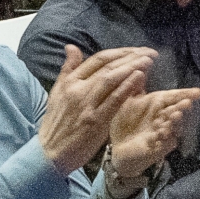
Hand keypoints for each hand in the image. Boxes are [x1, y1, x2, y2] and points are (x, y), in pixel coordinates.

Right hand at [36, 45, 158, 172]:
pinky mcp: (95, 121)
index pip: (98, 59)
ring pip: (111, 79)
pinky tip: (139, 77)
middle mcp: (78, 89)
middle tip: (149, 52)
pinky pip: (114, 100)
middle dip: (131, 56)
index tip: (136, 50)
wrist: (50, 152)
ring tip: (148, 60)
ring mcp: (87, 105)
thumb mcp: (57, 92)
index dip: (120, 52)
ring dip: (132, 67)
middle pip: (108, 66)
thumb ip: (67, 69)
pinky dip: (127, 87)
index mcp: (70, 81)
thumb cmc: (57, 122)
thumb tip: (71, 47)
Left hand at [108, 85, 198, 188]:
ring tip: (175, 115)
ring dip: (174, 122)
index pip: (173, 97)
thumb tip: (141, 64)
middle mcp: (162, 118)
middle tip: (187, 102)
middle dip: (181, 107)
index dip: (185, 94)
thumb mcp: (126, 101)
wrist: (116, 147)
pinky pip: (162, 143)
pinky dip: (163, 137)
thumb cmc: (124, 121)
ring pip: (172, 127)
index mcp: (156, 104)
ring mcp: (162, 133)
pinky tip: (162, 132)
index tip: (198, 92)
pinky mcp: (157, 148)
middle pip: (175, 111)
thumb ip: (134, 85)